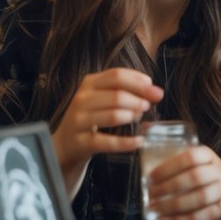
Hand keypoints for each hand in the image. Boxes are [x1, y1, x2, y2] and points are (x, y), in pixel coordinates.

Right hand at [51, 68, 163, 196]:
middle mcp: (82, 99)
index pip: (117, 75)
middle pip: (116, 95)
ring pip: (112, 115)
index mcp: (89, 83)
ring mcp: (79, 120)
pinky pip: (107, 142)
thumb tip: (153, 90)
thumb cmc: (90, 117)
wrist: (65, 144)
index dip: (139, 82)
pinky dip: (127, 143)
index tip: (155, 91)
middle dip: (138, 100)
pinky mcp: (81, 142)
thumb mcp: (102, 97)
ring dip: (131, 117)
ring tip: (140, 119)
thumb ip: (124, 90)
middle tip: (148, 107)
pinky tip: (139, 142)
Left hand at [146, 145, 220, 219]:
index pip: (191, 156)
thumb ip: (170, 164)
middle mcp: (220, 171)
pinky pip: (206, 215)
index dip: (170, 166)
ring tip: (156, 209)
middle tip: (151, 195)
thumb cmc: (192, 185)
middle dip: (170, 187)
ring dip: (174, 205)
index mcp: (208, 156)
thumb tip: (144, 146)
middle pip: (196, 176)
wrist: (213, 204)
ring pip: (201, 197)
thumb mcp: (184, 170)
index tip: (151, 177)